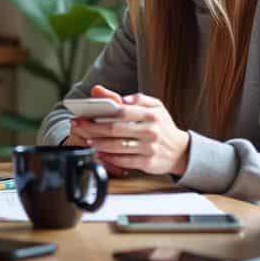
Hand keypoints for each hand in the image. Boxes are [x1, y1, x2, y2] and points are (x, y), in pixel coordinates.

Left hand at [69, 85, 190, 175]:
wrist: (180, 151)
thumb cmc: (163, 126)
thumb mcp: (156, 107)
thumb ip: (139, 98)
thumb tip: (121, 97)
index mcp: (151, 114)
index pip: (122, 111)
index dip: (101, 112)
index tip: (85, 113)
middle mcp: (151, 131)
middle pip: (116, 129)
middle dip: (93, 128)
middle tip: (79, 126)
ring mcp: (149, 148)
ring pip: (118, 146)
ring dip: (99, 144)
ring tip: (87, 140)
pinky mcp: (148, 162)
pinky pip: (125, 160)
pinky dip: (110, 158)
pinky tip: (99, 154)